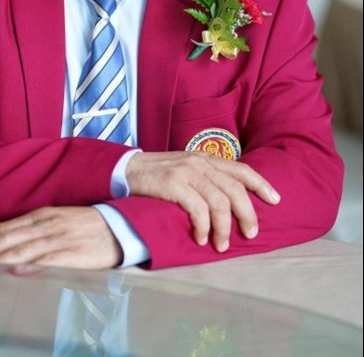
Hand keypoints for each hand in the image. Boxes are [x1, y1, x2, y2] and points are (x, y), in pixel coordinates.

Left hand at [0, 207, 121, 268]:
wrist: (120, 226)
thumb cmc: (87, 224)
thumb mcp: (59, 219)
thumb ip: (37, 228)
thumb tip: (11, 240)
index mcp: (44, 215)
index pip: (7, 228)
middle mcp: (48, 225)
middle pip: (9, 238)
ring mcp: (60, 239)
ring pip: (23, 249)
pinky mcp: (73, 254)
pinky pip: (47, 260)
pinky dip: (29, 265)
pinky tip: (15, 270)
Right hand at [126, 151, 280, 251]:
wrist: (127, 169)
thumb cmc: (158, 175)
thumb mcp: (186, 169)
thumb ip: (206, 177)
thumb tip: (230, 200)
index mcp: (205, 159)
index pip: (241, 169)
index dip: (261, 184)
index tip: (275, 200)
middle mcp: (200, 163)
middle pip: (235, 189)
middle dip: (247, 214)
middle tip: (250, 234)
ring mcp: (187, 172)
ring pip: (219, 202)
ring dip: (224, 228)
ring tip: (221, 245)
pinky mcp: (173, 184)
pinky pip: (198, 209)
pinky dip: (203, 226)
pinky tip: (201, 238)